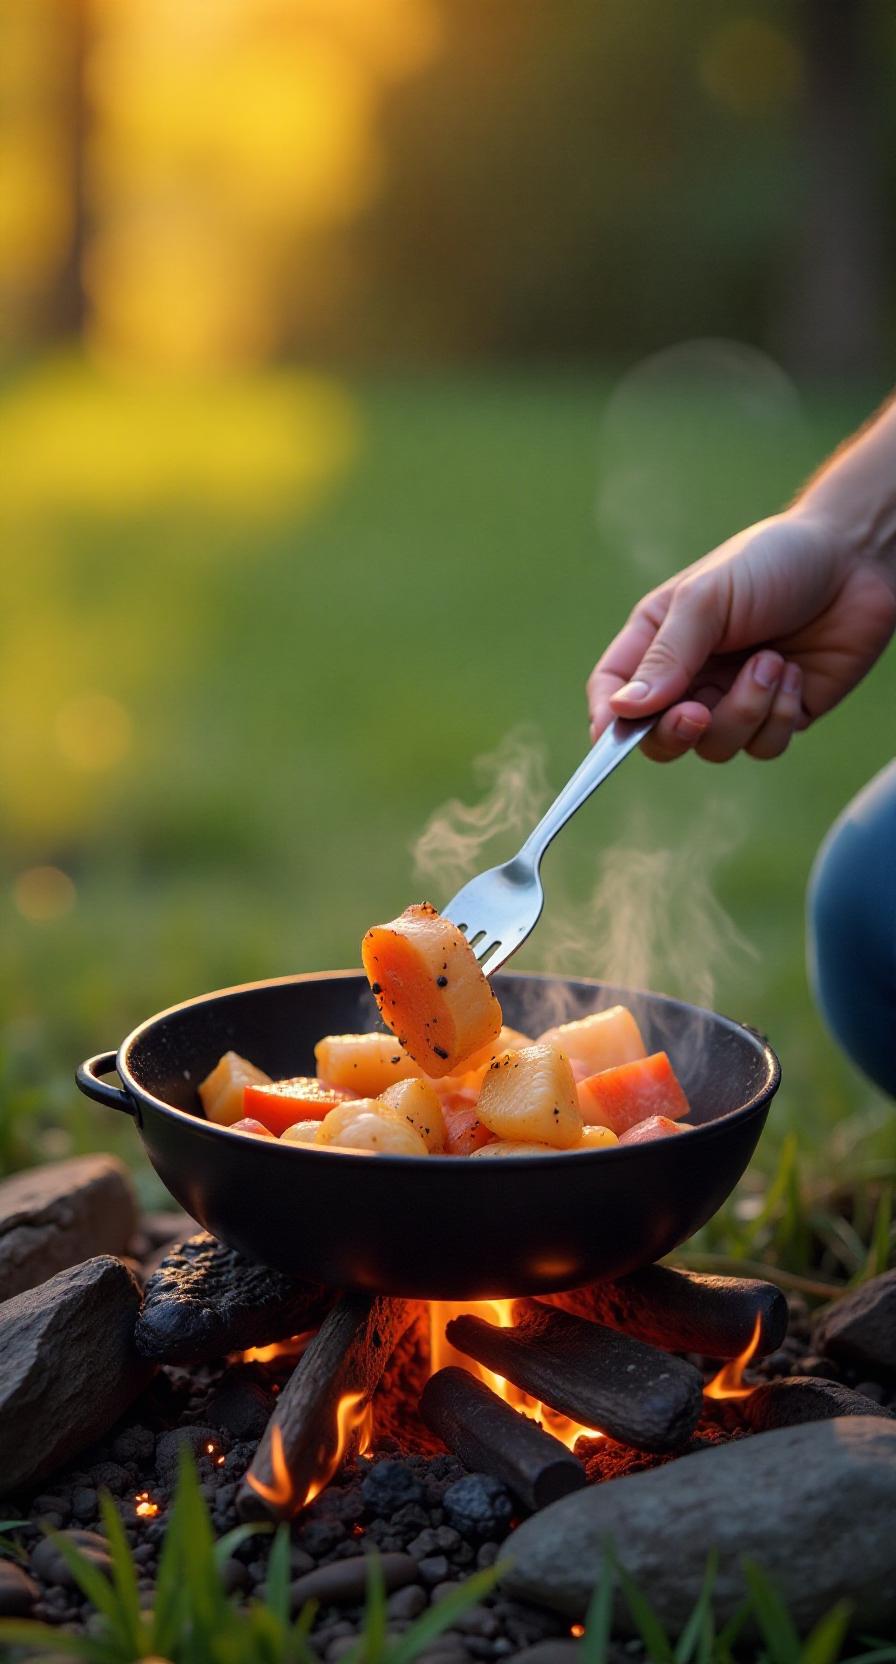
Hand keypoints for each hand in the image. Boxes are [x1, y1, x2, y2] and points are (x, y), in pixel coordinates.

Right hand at [586, 507, 895, 761]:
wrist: (855, 560)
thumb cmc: (773, 563)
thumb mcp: (708, 598)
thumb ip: (666, 655)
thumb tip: (622, 711)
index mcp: (658, 638)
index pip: (612, 691)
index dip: (608, 720)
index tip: (615, 734)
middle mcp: (692, 675)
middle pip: (658, 737)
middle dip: (676, 733)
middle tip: (697, 713)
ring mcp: (735, 699)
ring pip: (715, 747)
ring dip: (745, 710)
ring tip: (773, 660)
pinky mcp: (779, 715)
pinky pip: (763, 747)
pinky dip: (779, 715)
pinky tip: (796, 673)